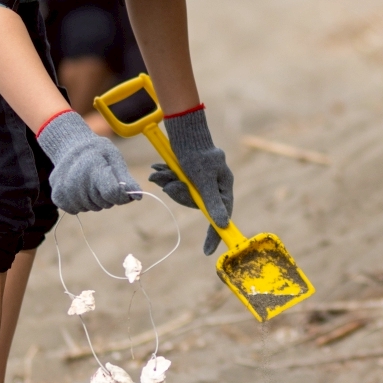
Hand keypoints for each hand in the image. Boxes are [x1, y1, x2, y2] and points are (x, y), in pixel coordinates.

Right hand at [36, 112, 140, 214]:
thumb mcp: (114, 158)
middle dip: (108, 195)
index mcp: (93, 167)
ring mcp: (65, 190)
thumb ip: (126, 179)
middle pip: (104, 203)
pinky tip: (79, 187)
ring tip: (90, 181)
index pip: (112, 193)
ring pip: (91, 208)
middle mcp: (76, 180)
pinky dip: (81, 202)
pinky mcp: (57, 197)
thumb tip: (139, 197)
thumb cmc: (97, 152)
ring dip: (95, 199)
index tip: (123, 187)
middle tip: (103, 178)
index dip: (121, 194)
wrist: (70, 146)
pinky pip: (77, 210)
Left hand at [149, 108, 232, 254]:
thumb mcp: (204, 180)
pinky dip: (167, 178)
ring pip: (182, 193)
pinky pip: (176, 183)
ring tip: (159, 172)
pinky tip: (159, 169)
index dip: (215, 235)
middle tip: (167, 184)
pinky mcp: (188, 174)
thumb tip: (223, 224)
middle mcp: (213, 185)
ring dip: (169, 183)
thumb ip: (211, 201)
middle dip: (177, 194)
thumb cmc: (198, 153)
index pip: (221, 217)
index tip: (207, 252)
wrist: (185, 130)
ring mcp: (200, 180)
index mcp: (223, 188)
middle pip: (195, 204)